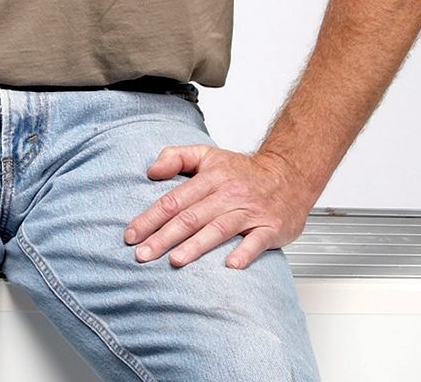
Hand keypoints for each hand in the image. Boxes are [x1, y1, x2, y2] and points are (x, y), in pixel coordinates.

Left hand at [122, 144, 313, 269]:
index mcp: (211, 178)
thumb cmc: (243, 170)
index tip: (131, 234)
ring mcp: (249, 212)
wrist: (289, 174)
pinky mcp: (271, 227)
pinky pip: (257, 241)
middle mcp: (228, 194)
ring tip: (175, 260)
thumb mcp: (208, 154)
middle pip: (191, 217)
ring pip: (218, 229)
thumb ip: (177, 157)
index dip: (151, 217)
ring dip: (196, 246)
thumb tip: (151, 170)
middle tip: (142, 255)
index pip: (174, 199)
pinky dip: (244, 253)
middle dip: (164, 237)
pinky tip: (230, 266)